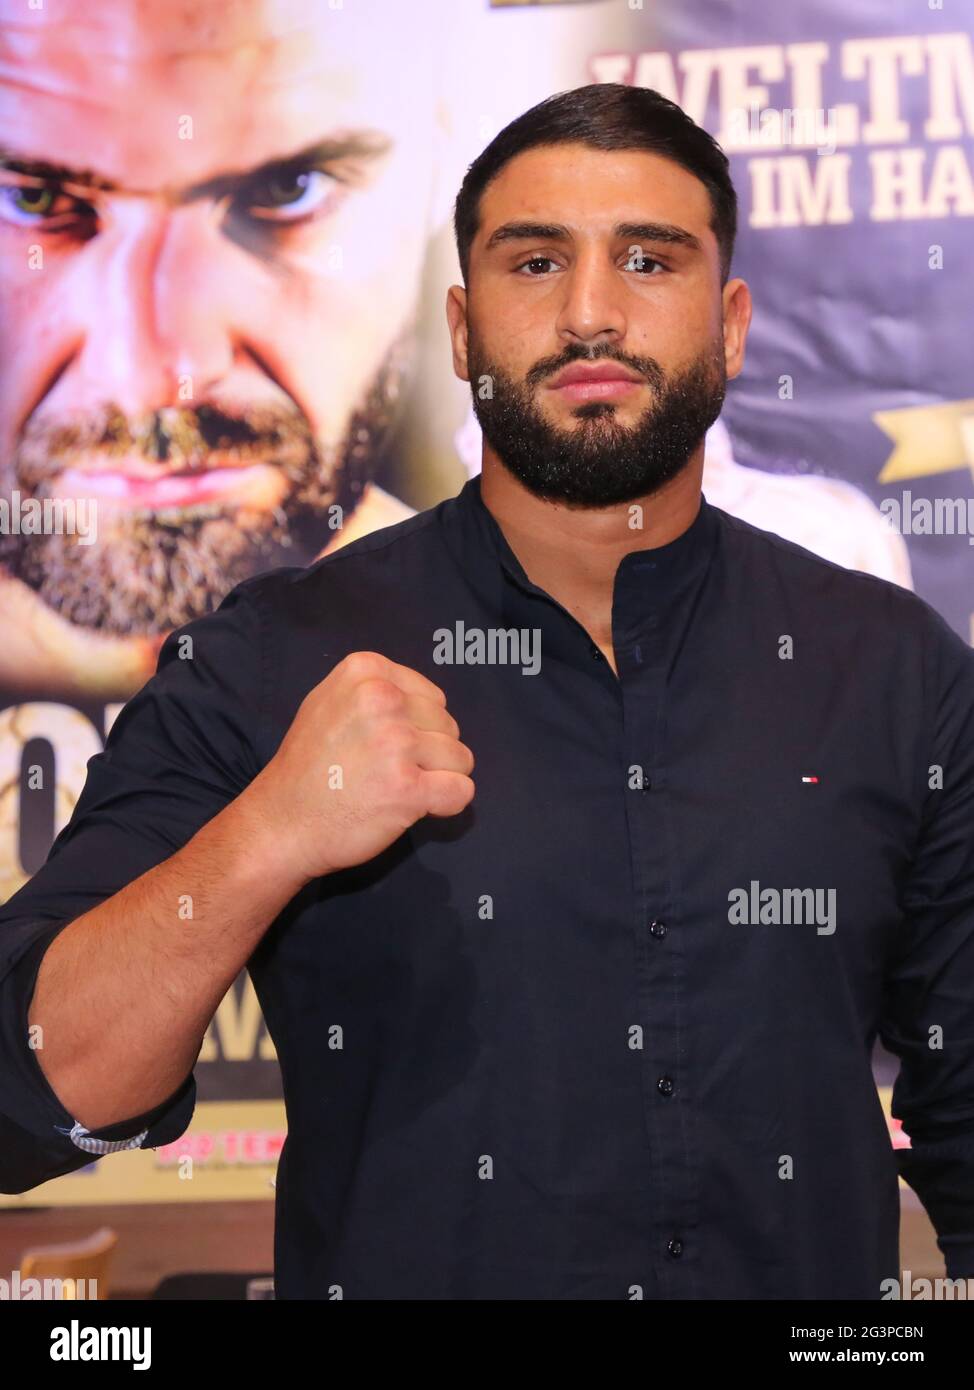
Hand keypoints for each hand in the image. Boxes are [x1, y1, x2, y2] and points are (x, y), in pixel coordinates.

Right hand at [244, 650, 474, 883]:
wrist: (281, 823)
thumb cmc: (308, 767)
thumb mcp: (329, 702)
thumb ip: (376, 691)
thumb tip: (432, 702)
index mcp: (366, 671)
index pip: (433, 698)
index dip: (417, 728)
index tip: (382, 747)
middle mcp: (383, 699)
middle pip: (448, 726)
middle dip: (428, 753)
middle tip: (384, 772)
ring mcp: (396, 743)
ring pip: (460, 758)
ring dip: (438, 779)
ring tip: (395, 789)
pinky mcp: (408, 788)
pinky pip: (461, 791)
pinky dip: (446, 804)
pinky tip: (414, 807)